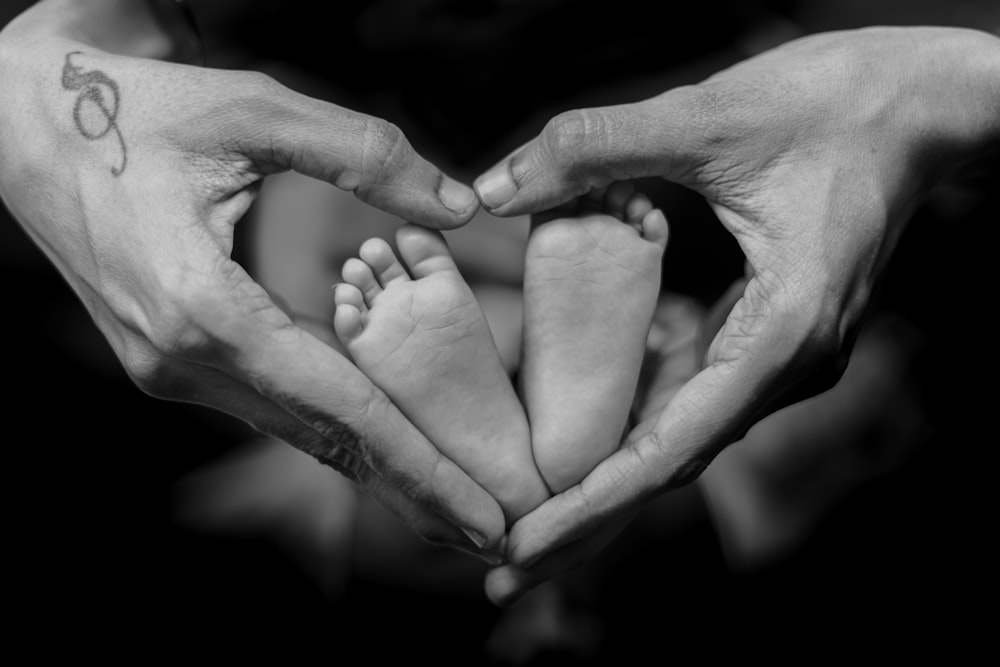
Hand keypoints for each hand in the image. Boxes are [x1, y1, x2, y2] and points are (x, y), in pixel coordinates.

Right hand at [0, 0, 502, 555]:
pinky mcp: (172, 359)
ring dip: (378, 467)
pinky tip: (383, 446)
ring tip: (454, 504)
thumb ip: (363, 155)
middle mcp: (183, 359)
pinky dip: (334, 428)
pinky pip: (270, 403)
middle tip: (494, 538)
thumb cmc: (134, 111)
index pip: (338, 409)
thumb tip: (459, 206)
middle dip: (413, 491)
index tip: (483, 516)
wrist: (28, 129)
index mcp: (202, 308)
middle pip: (324, 441)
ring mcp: (171, 368)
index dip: (419, 467)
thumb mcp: (252, 109)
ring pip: (297, 429)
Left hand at [476, 26, 999, 601]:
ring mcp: (776, 352)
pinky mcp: (764, 329)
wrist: (927, 99)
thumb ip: (603, 147)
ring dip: (602, 475)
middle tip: (500, 570)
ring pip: (677, 433)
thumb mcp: (717, 115)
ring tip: (524, 515)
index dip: (591, 506)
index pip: (671, 449)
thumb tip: (497, 184)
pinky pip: (688, 390)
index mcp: (783, 334)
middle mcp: (783, 364)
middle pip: (668, 464)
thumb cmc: (847, 101)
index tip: (523, 549)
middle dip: (585, 517)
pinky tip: (576, 434)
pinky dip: (630, 417)